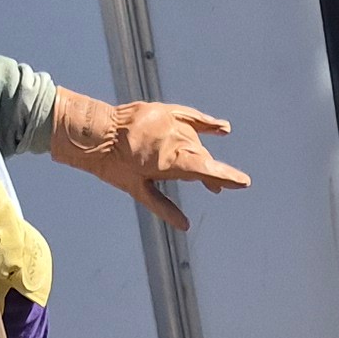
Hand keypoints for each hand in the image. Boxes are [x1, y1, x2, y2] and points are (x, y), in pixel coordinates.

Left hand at [51, 92, 248, 229]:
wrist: (94, 133)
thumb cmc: (112, 165)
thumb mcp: (137, 190)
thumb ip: (164, 207)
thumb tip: (186, 226)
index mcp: (169, 161)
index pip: (206, 170)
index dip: (226, 177)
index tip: (244, 182)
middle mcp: (174, 140)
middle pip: (201, 158)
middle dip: (211, 174)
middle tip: (218, 190)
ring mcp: (170, 123)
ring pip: (194, 143)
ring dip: (200, 157)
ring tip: (206, 175)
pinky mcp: (164, 111)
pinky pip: (191, 116)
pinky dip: (207, 123)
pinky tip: (223, 128)